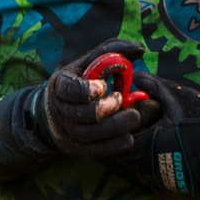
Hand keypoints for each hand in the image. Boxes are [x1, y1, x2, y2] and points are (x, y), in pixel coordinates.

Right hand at [43, 41, 153, 160]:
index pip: (69, 89)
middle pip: (82, 114)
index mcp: (61, 85)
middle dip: (105, 108)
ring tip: (134, 117)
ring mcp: (69, 131)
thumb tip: (139, 49)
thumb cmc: (81, 80)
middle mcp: (62, 110)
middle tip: (121, 100)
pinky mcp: (79, 147)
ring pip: (90, 134)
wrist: (59, 112)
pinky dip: (114, 145)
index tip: (103, 86)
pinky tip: (129, 137)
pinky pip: (96, 150)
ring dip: (115, 127)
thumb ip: (112, 51)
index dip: (87, 90)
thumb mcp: (90, 62)